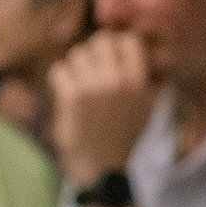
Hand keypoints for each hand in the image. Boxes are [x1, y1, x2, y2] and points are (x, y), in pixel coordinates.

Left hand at [50, 30, 157, 184]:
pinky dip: (60, 79)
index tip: (113, 56)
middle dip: (95, 52)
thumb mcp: (146, 106)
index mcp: (138, 82)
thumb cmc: (124, 135)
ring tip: (80, 83)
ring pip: (77, 54)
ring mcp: (93, 87)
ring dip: (76, 66)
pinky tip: (67, 93)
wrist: (103, 167)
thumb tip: (135, 46)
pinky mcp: (71, 97)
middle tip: (93, 69)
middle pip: (100, 41)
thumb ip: (143, 77)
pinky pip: (59, 70)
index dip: (118, 44)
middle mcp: (117, 81)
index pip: (129, 40)